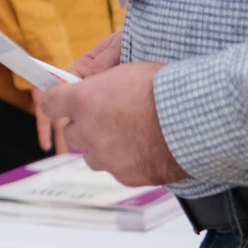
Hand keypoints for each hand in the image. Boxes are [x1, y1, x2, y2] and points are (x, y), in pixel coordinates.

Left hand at [34, 54, 188, 187]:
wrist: (196, 117)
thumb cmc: (167, 89)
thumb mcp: (128, 72)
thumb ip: (104, 84)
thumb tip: (96, 88)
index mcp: (84, 100)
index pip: (50, 103)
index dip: (57, 102)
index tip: (61, 102)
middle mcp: (89, 131)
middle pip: (71, 134)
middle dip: (85, 127)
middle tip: (106, 119)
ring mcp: (107, 157)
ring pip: (92, 157)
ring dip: (104, 147)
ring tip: (130, 136)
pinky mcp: (126, 176)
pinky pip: (118, 171)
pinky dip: (128, 163)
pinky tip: (147, 150)